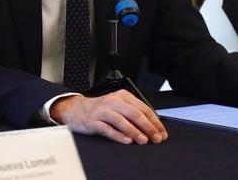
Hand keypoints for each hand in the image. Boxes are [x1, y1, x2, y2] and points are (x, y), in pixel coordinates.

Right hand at [49, 90, 166, 144]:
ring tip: (143, 140)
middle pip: (134, 113)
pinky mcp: (93, 121)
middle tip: (156, 138)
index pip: (143, 108)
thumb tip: (152, 127)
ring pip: (122, 121)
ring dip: (135, 131)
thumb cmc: (100, 109)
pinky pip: (108, 129)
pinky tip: (127, 141)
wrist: (76, 109)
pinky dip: (118, 135)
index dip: (154, 121)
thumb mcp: (118, 106)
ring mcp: (102, 111)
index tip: (161, 132)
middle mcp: (113, 101)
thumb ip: (133, 113)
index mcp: (122, 96)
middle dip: (148, 127)